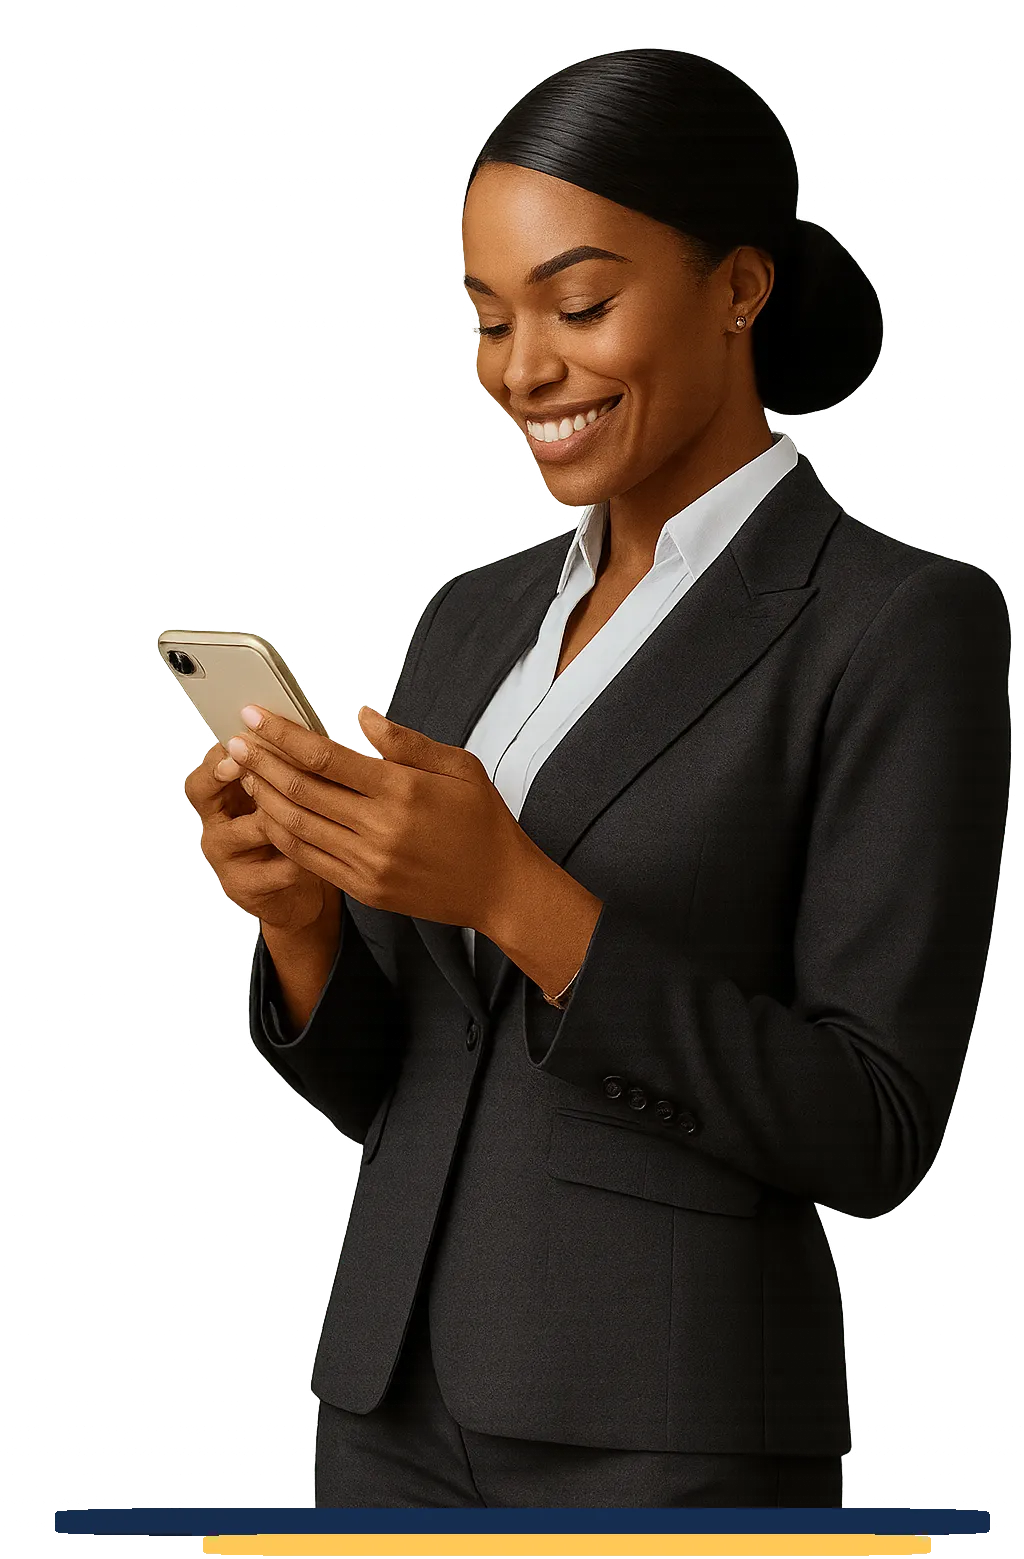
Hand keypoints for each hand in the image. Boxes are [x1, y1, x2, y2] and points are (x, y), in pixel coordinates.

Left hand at [220, 705, 534, 932]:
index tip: (256, 716)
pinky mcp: (365, 888)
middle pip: (302, 789)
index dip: (283, 735)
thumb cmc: (483, 822)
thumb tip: (361, 716)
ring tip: (245, 771)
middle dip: (262, 760)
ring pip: (297, 825)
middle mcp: (380, 827)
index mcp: (402, 789)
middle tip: (235, 739)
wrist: (500, 889)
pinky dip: (283, 834)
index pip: (325, 757)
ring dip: (265, 796)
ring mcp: (369, 862)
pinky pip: (310, 859)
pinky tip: (268, 813)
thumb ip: (407, 741)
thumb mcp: (459, 767)